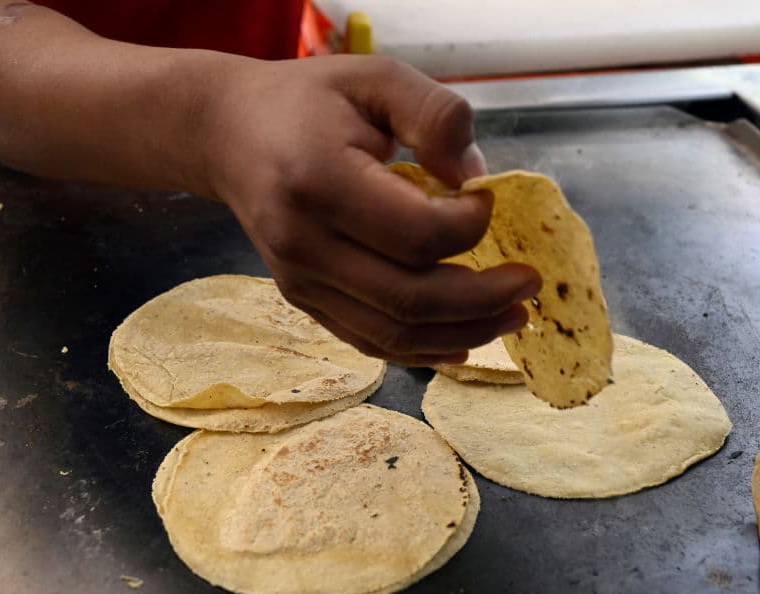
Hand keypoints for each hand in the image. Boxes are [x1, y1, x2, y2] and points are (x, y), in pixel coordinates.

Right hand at [201, 54, 540, 365]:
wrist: (230, 135)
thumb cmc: (310, 102)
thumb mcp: (376, 78)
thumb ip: (435, 116)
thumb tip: (476, 177)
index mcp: (319, 181)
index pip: (416, 235)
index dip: (469, 228)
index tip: (486, 202)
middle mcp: (304, 243)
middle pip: (410, 299)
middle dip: (483, 299)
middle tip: (529, 285)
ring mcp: (300, 281)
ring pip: (394, 333)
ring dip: (465, 332)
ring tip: (513, 316)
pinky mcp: (304, 301)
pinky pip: (371, 342)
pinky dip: (424, 350)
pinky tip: (465, 343)